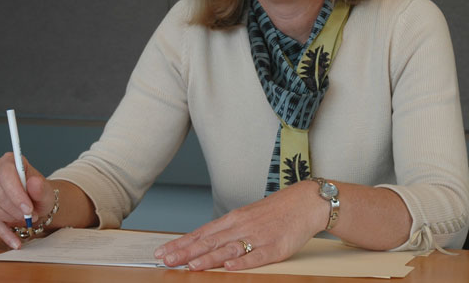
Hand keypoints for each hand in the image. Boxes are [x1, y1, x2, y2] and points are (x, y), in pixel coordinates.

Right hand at [0, 152, 54, 248]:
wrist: (36, 204)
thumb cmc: (39, 194)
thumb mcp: (46, 192)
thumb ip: (41, 188)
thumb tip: (34, 183)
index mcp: (9, 161)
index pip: (6, 174)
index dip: (16, 193)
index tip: (28, 209)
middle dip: (15, 208)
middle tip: (31, 216)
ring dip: (9, 218)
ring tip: (26, 221)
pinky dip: (3, 232)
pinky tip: (15, 241)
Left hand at [155, 180, 327, 270]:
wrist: (305, 202)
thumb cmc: (275, 211)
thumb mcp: (247, 215)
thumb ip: (227, 230)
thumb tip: (203, 241)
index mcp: (234, 219)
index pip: (202, 233)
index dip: (182, 243)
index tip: (163, 252)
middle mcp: (242, 227)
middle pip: (210, 241)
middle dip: (187, 252)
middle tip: (167, 261)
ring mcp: (258, 237)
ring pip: (229, 250)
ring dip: (209, 258)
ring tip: (191, 266)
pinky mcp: (275, 247)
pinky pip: (257, 256)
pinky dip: (242, 262)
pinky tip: (229, 267)